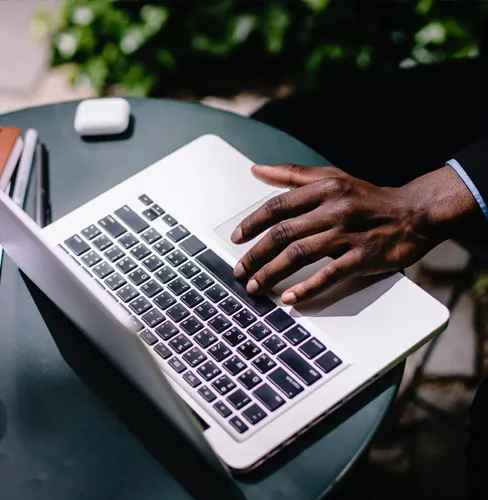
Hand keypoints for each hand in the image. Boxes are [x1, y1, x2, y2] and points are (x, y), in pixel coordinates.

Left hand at [231, 163, 480, 304]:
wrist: (414, 213)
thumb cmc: (367, 197)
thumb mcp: (332, 178)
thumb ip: (292, 175)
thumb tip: (256, 170)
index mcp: (324, 188)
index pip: (278, 205)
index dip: (252, 223)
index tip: (236, 239)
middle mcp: (334, 208)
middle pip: (284, 233)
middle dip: (256, 254)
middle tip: (239, 271)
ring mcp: (348, 233)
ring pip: (300, 253)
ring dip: (272, 272)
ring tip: (255, 287)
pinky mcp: (363, 256)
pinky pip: (329, 274)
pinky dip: (307, 287)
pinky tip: (289, 299)